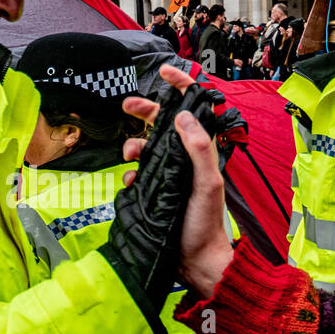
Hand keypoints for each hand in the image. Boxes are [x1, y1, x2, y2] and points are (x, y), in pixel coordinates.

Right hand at [120, 65, 233, 298]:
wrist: (194, 261)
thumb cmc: (205, 223)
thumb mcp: (207, 183)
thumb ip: (198, 149)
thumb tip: (182, 117)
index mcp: (201, 151)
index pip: (192, 111)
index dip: (180, 87)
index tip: (164, 72)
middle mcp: (184, 159)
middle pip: (162, 123)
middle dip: (144, 110)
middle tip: (127, 105)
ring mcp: (168, 174)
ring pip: (145, 146)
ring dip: (133, 145)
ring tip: (130, 157)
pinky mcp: (153, 191)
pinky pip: (136, 173)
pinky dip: (129, 174)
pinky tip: (129, 182)